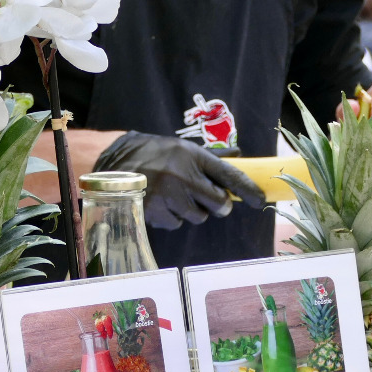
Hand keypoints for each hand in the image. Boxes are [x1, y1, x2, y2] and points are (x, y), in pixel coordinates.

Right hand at [94, 131, 266, 230]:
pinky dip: (171, 217)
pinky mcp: (155, 211)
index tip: (260, 199)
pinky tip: (158, 202)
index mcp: (191, 155)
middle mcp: (182, 174)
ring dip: (190, 211)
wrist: (112, 164)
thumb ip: (208, 158)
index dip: (248, 189)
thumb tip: (238, 156)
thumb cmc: (150, 154)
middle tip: (206, 199)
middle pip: (219, 203)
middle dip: (216, 205)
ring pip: (198, 216)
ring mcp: (168, 194)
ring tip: (172, 195)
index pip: (228, 174)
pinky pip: (176, 223)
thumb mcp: (179, 148)